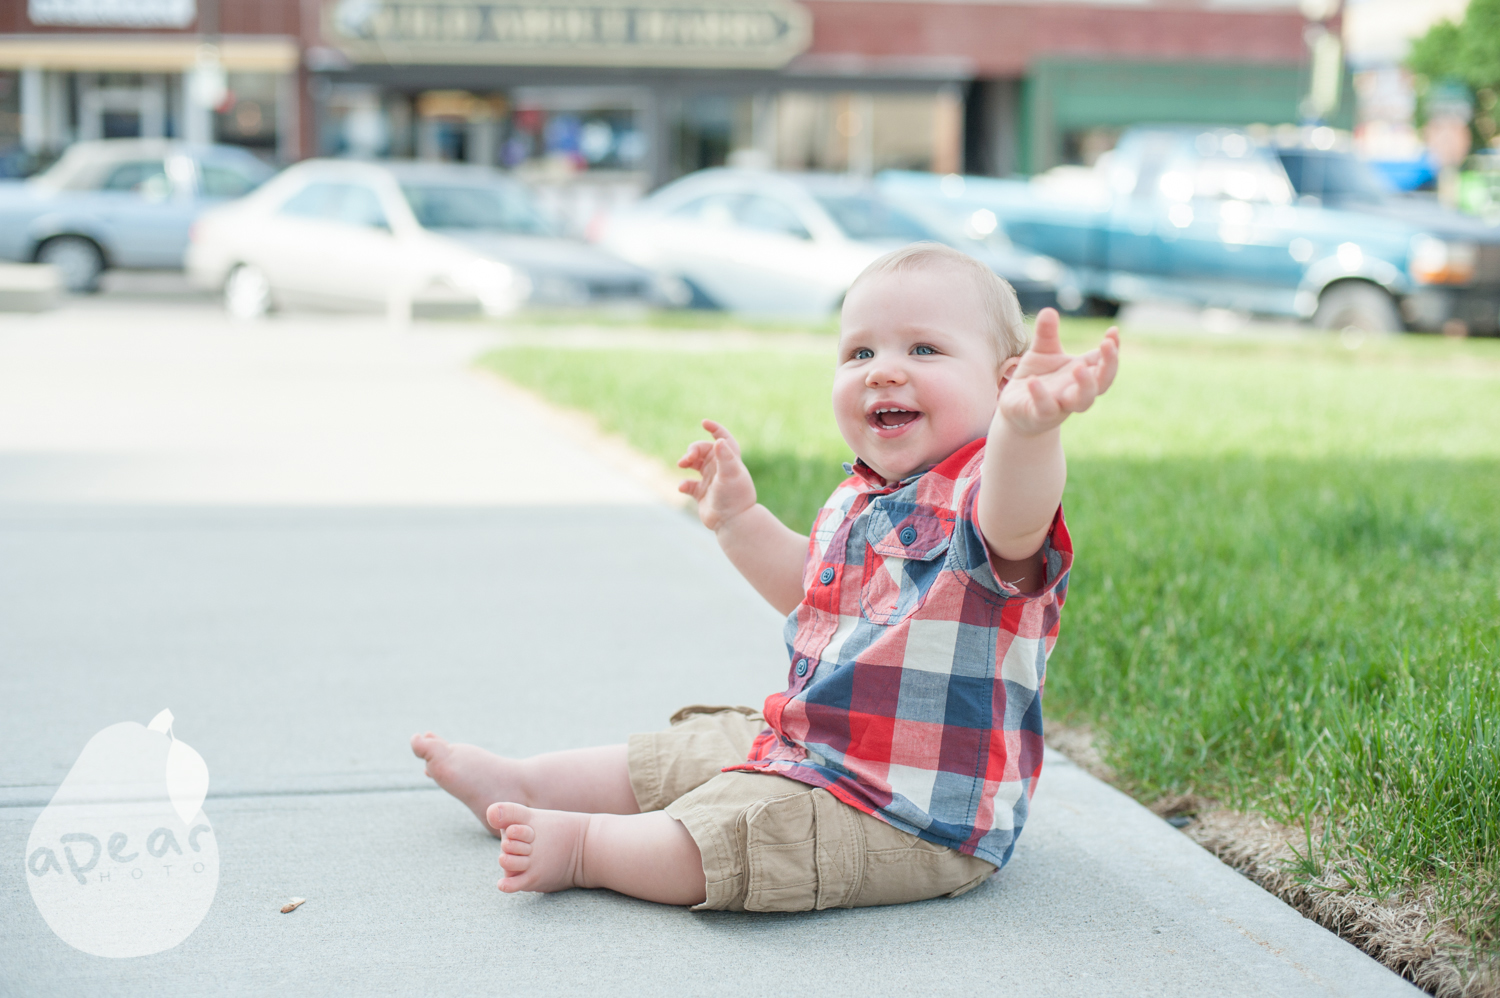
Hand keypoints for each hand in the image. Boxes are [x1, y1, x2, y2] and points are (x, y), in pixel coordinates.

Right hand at [677, 420, 757, 530]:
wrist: (733, 522)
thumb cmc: (734, 497)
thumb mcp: (730, 475)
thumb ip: (724, 457)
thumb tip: (719, 440)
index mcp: (730, 460)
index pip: (724, 439)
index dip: (715, 429)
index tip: (704, 423)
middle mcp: (720, 469)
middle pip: (703, 450)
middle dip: (693, 450)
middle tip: (687, 459)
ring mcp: (710, 481)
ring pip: (694, 464)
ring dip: (686, 461)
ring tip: (682, 464)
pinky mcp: (701, 494)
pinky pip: (688, 484)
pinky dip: (683, 484)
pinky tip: (683, 487)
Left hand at [1000, 308, 1118, 435]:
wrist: (1015, 407)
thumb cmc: (1037, 378)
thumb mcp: (1041, 352)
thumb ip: (1046, 334)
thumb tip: (1049, 310)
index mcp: (1082, 373)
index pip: (1105, 362)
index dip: (1112, 349)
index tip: (1113, 331)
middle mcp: (1076, 390)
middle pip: (1103, 382)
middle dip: (1108, 365)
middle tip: (1107, 345)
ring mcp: (1061, 405)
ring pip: (1083, 401)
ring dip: (1085, 384)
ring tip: (1080, 367)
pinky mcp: (1041, 415)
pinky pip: (1045, 407)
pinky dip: (1040, 395)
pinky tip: (1033, 381)